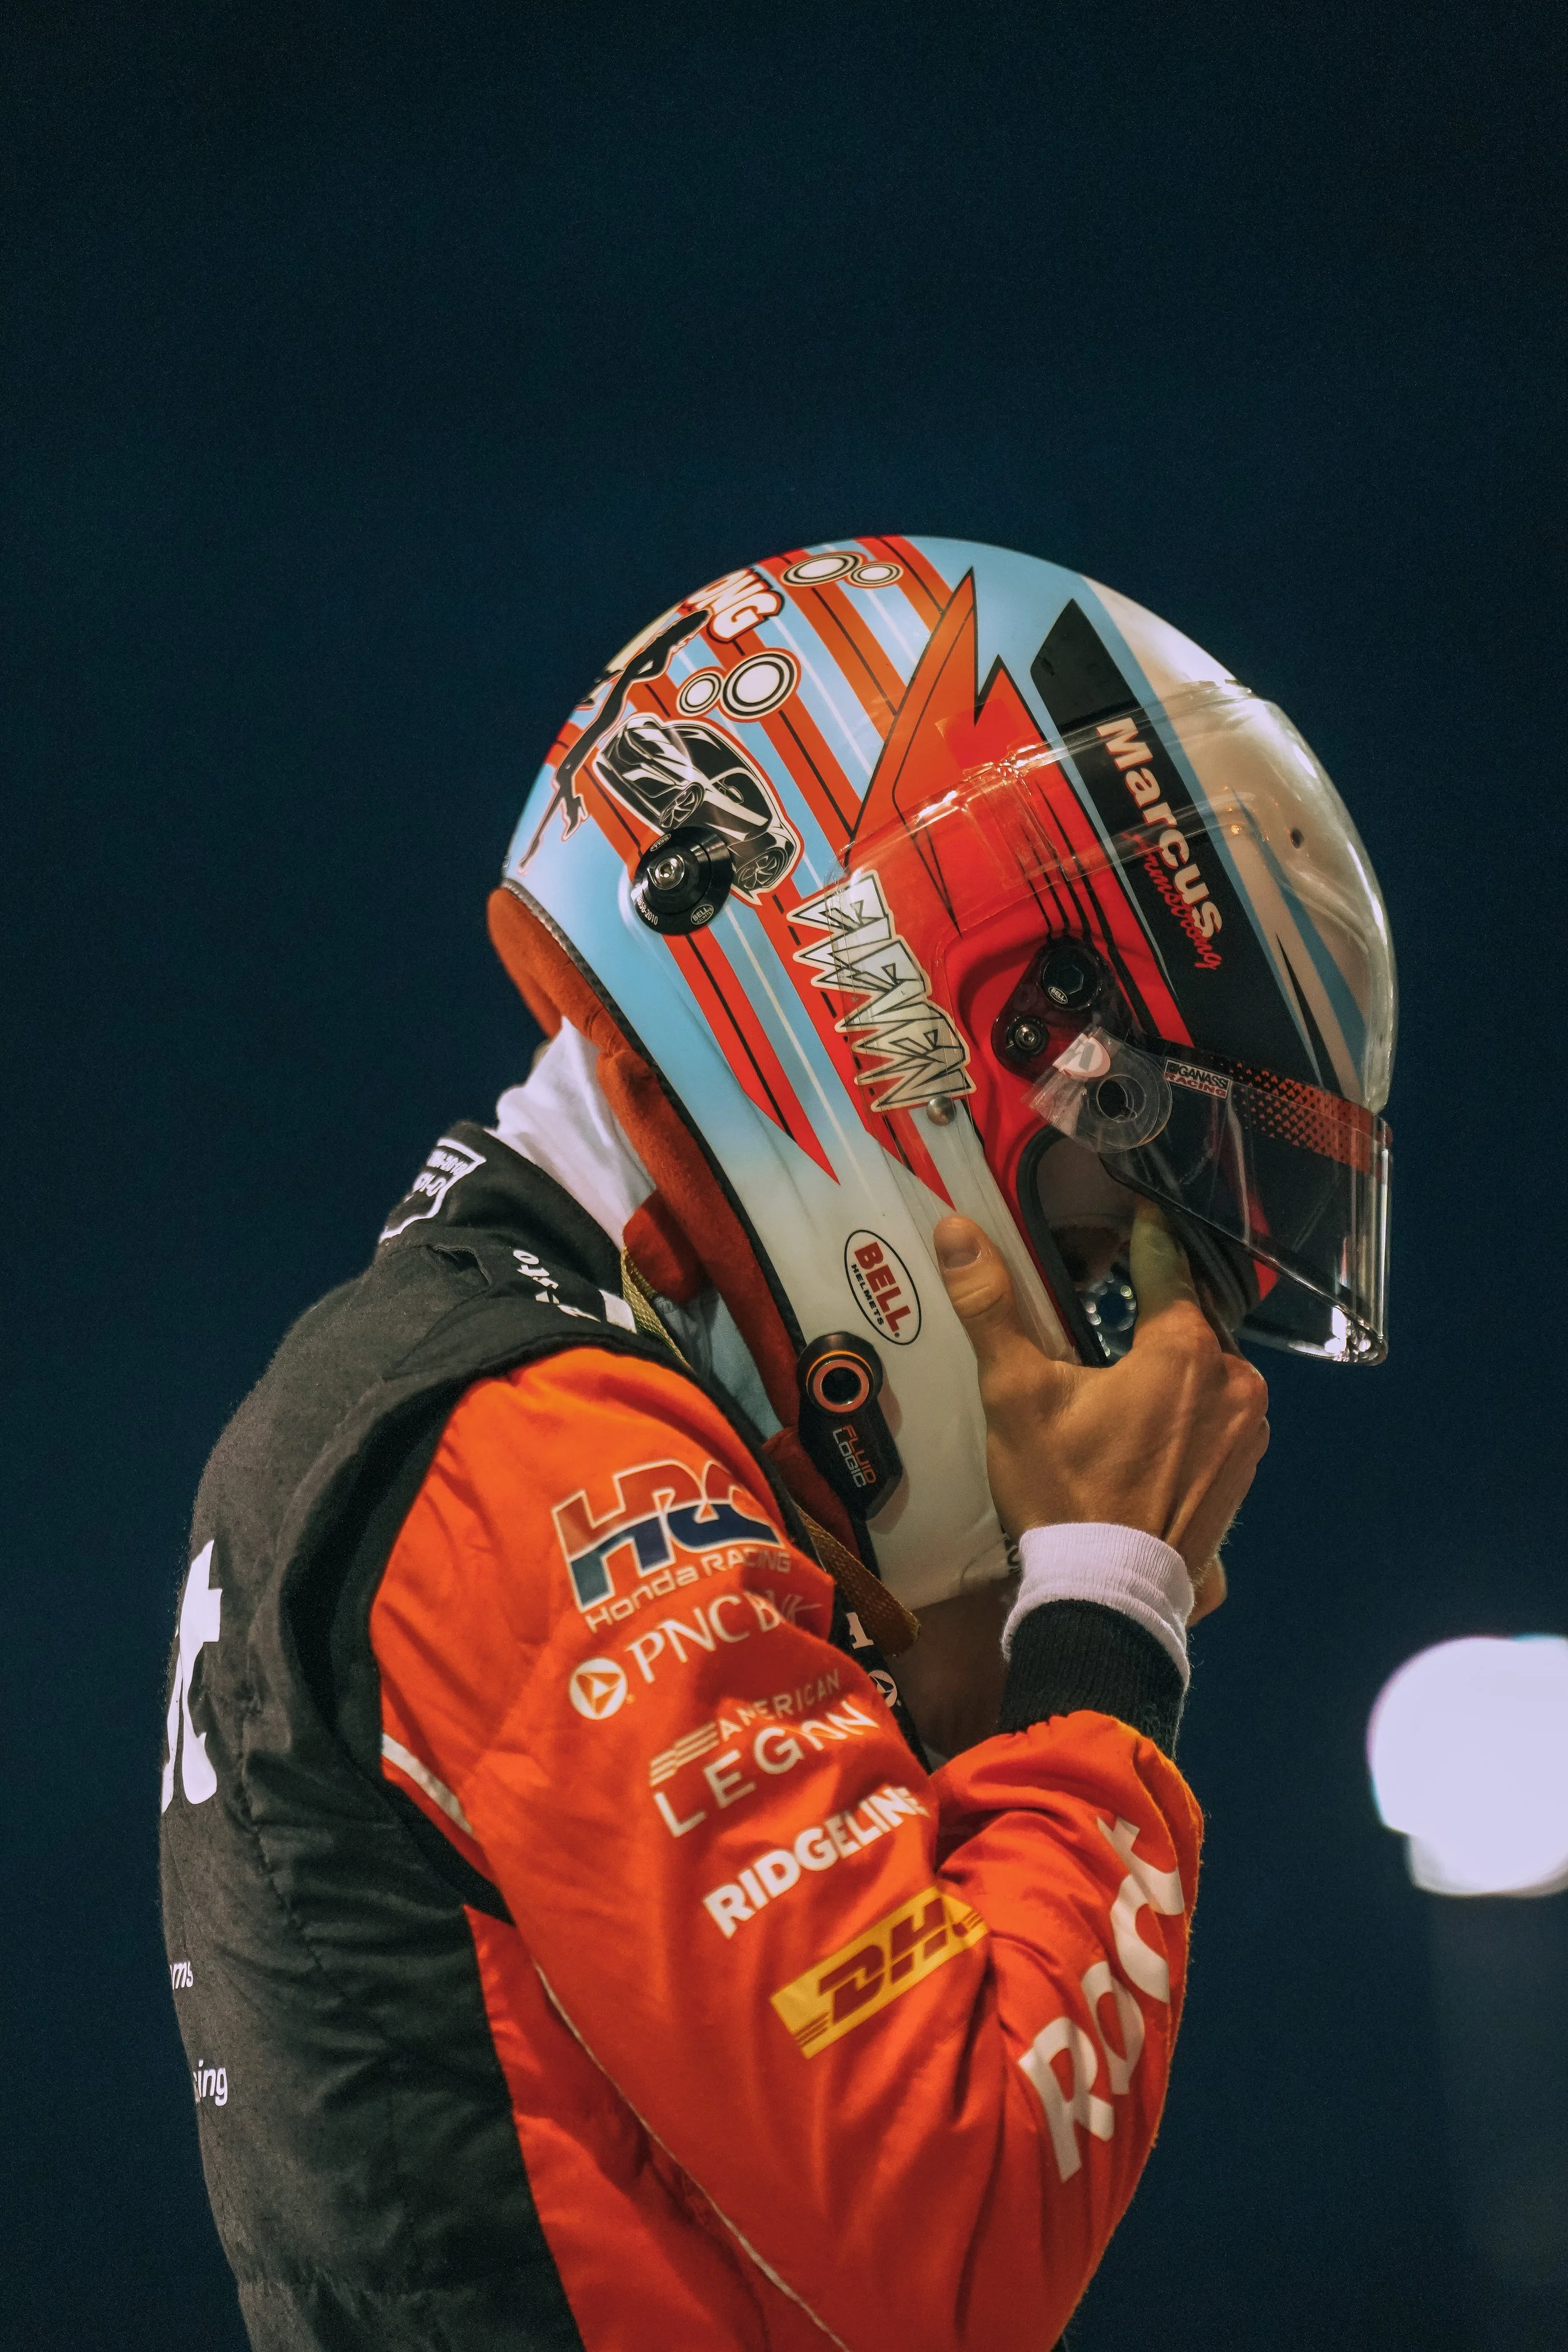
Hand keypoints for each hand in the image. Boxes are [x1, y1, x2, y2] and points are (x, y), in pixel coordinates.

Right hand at [933, 1202, 1268, 1592]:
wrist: (1109, 1596)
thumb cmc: (1063, 1491)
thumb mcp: (1016, 1395)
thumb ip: (990, 1306)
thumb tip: (956, 1228)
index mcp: (1185, 1349)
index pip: (1165, 1261)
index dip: (1142, 1231)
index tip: (1132, 1202)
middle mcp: (1234, 1379)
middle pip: (1187, 1317)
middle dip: (1151, 1305)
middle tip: (1108, 1295)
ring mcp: (1247, 1428)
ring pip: (1205, 1366)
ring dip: (1170, 1359)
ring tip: (1120, 1364)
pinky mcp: (1245, 1468)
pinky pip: (1216, 1411)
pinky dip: (1187, 1404)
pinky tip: (1145, 1420)